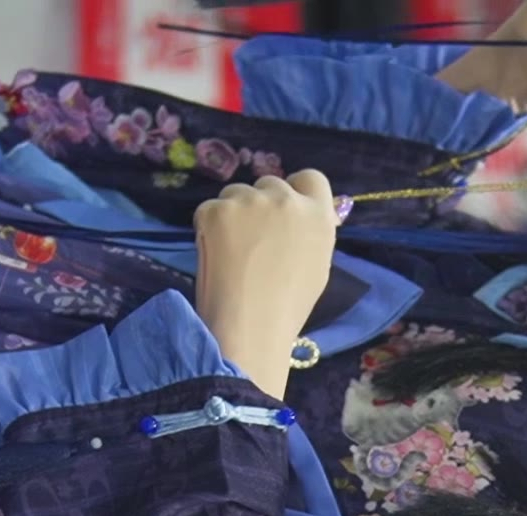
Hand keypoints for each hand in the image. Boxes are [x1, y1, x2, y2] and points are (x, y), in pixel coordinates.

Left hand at [194, 169, 337, 399]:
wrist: (251, 325)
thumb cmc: (289, 307)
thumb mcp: (317, 266)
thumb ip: (311, 233)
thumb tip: (300, 222)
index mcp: (318, 215)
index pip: (311, 178)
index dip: (296, 191)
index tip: (283, 210)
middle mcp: (286, 199)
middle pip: (269, 184)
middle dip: (260, 204)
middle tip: (251, 238)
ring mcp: (250, 201)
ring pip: (236, 194)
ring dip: (232, 213)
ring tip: (230, 250)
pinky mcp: (217, 209)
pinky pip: (209, 209)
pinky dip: (208, 227)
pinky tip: (214, 255)